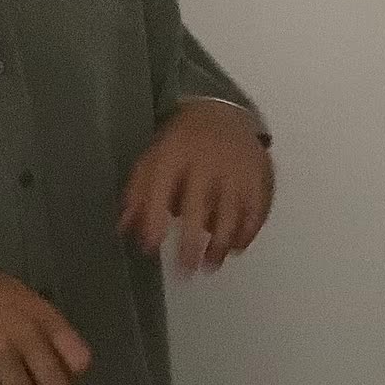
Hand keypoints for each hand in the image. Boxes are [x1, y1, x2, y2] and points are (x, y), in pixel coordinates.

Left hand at [117, 102, 274, 273]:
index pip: (161, 190)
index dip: (154, 221)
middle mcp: (207, 162)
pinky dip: (247, 234)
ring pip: (232, 215)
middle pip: (199, 208)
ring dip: (221, 246)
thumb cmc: (182, 144)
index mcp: (175, 155)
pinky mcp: (261, 177)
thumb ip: (138, 194)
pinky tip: (235, 248)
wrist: (223, 113)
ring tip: (210, 266)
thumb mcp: (153, 160)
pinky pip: (257, 212)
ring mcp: (238, 170)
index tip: (150, 248)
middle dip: (191, 244)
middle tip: (185, 270)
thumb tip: (123, 229)